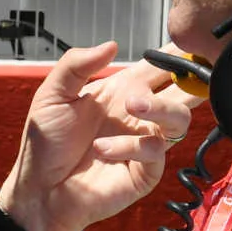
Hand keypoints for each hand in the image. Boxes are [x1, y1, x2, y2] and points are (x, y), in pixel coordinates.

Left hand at [0, 41, 203, 230]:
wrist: (40, 190)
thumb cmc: (45, 144)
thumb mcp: (53, 94)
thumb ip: (76, 63)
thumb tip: (112, 45)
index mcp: (122, 90)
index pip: (161, 66)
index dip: (177, 54)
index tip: (188, 40)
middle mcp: (139, 115)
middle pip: (184, 90)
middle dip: (191, 77)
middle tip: (188, 70)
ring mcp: (145, 143)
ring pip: (180, 118)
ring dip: (161, 107)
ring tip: (133, 106)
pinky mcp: (145, 171)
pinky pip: (155, 150)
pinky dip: (130, 146)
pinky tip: (101, 148)